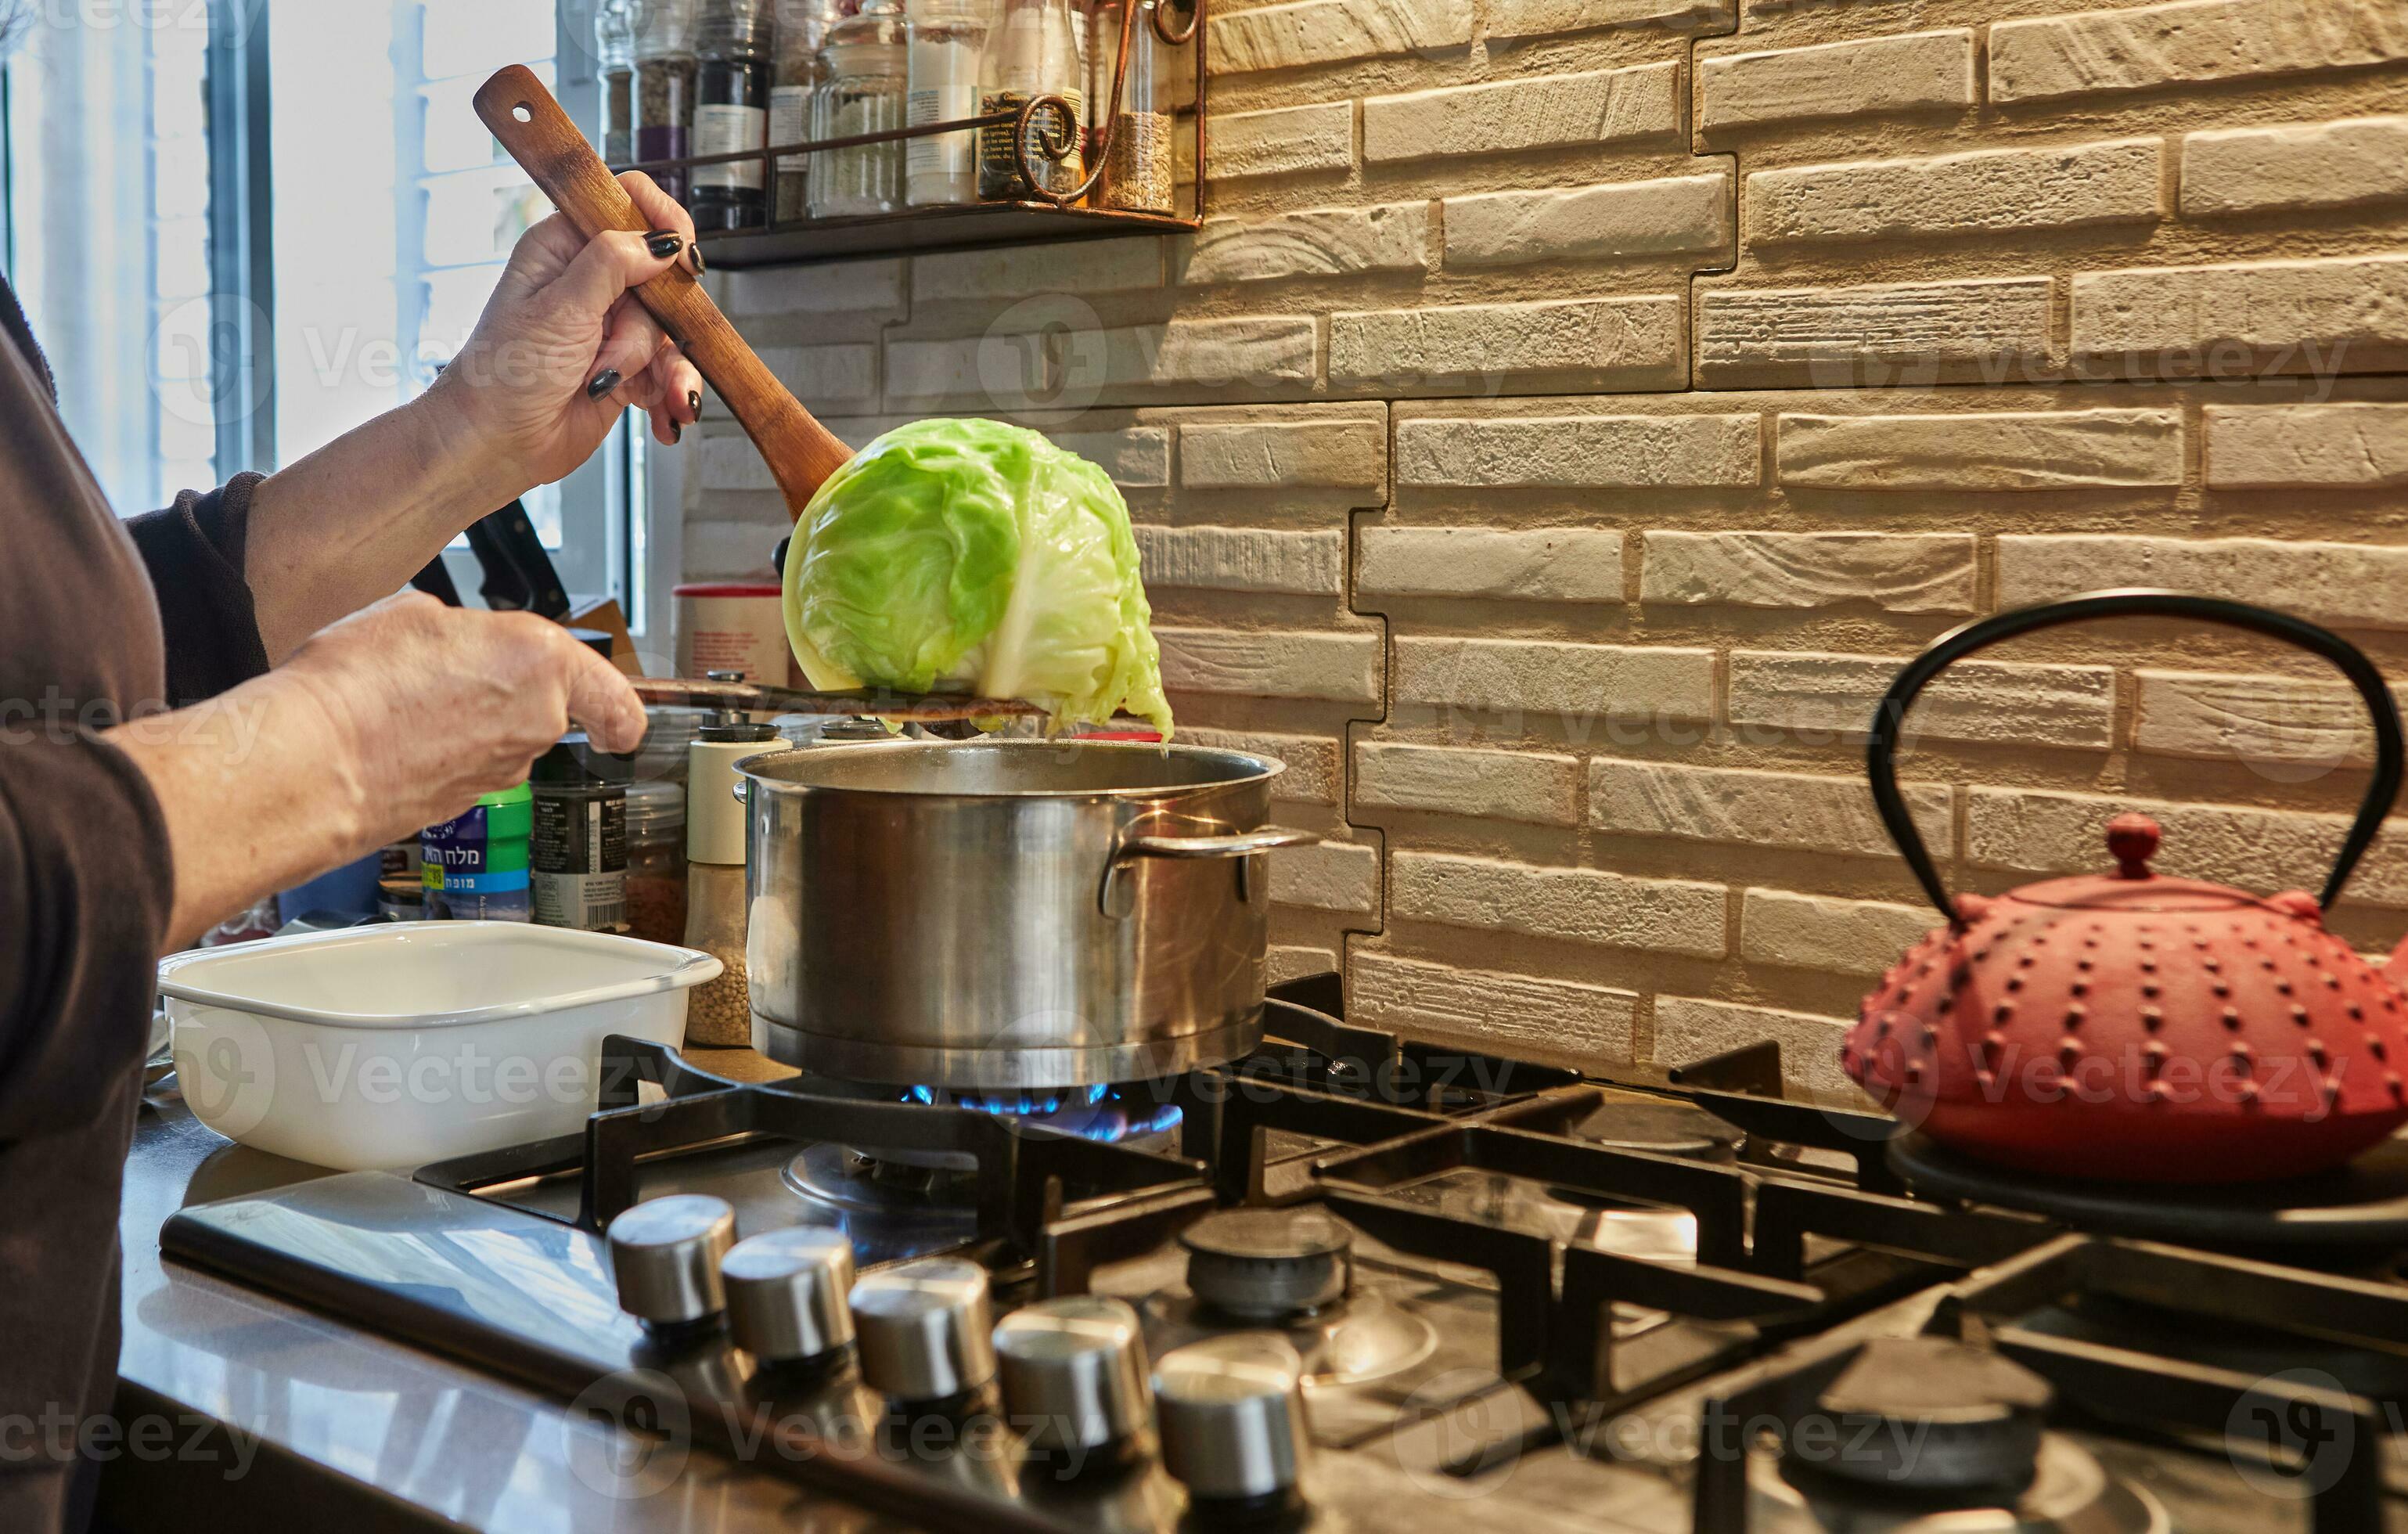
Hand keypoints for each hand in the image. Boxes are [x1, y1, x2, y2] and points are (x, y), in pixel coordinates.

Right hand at [273, 592, 648, 846]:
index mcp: (539, 661)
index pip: (610, 694)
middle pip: (543, 708)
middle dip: (504, 693)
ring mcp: (503, 769)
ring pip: (502, 739)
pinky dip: (441, 754)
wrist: (313, 761)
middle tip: (447, 672)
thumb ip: (463, 630)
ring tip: (404, 701)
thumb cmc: (356, 682)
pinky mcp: (467, 804)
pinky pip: (467, 767)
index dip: (619, 711)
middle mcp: (535, 721)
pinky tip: (395, 735)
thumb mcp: (412, 614)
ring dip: (467, 723)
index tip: (620, 722)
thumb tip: (460, 642)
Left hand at [423, 172, 706, 497]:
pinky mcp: (627, 367)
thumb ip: (611, 264)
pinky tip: (662, 415)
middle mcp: (592, 282)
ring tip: (615, 386)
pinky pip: (671, 371)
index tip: (681, 259)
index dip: (662, 225)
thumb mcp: (559, 308)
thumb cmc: (505, 374)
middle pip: (661, 278)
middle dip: (649, 325)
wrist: (497, 443)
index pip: (627, 204)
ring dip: (658, 368)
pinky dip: (670, 395)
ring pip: (670, 331)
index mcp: (564, 247)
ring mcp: (612, 325)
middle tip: (615, 349)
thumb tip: (660, 240)